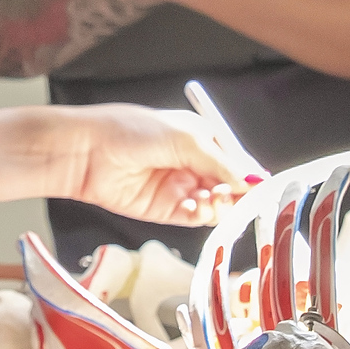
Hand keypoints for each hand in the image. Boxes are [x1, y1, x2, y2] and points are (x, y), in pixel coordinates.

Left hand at [49, 103, 245, 225]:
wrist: (87, 152)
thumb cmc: (129, 131)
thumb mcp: (185, 138)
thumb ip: (220, 161)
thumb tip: (252, 177)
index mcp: (200, 138)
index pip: (235, 160)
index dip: (249, 174)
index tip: (261, 184)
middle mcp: (192, 164)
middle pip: (229, 185)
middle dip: (237, 191)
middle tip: (237, 194)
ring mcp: (179, 187)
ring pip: (214, 204)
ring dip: (220, 204)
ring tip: (214, 198)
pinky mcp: (164, 209)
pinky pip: (194, 217)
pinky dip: (202, 215)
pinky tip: (198, 207)